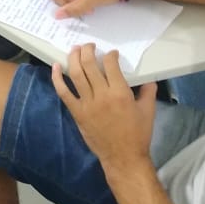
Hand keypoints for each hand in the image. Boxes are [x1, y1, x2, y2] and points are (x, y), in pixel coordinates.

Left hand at [51, 44, 156, 172]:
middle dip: (88, 50)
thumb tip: (149, 80)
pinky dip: (57, 78)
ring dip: (73, 58)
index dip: (110, 55)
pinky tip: (55, 67)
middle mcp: (102, 95)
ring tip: (75, 49)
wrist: (123, 157)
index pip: (110, 64)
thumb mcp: (148, 111)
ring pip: (76, 74)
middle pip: (89, 65)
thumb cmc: (138, 134)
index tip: (111, 54)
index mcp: (120, 93)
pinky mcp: (77, 112)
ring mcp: (87, 103)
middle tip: (89, 46)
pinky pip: (64, 92)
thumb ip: (148, 92)